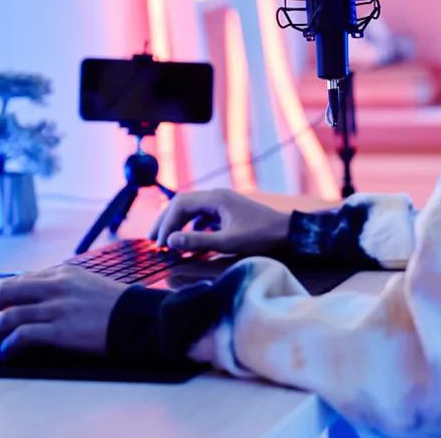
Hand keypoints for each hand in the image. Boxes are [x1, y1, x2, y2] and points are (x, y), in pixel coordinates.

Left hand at [0, 265, 125, 360]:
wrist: (139, 318)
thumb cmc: (117, 304)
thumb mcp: (89, 283)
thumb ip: (63, 286)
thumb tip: (36, 298)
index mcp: (65, 272)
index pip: (21, 279)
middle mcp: (58, 286)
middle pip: (6, 291)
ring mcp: (58, 308)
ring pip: (7, 316)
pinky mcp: (60, 331)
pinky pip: (21, 336)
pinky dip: (8, 346)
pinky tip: (6, 353)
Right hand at [149, 188, 289, 255]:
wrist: (287, 232)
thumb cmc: (260, 236)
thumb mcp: (228, 242)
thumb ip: (198, 242)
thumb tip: (170, 241)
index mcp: (215, 199)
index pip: (180, 205)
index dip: (166, 224)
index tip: (160, 245)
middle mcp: (217, 196)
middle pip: (182, 203)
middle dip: (166, 221)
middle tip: (153, 240)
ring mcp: (223, 202)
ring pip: (192, 208)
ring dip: (178, 223)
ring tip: (167, 241)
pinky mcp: (228, 211)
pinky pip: (202, 214)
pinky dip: (191, 226)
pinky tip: (189, 240)